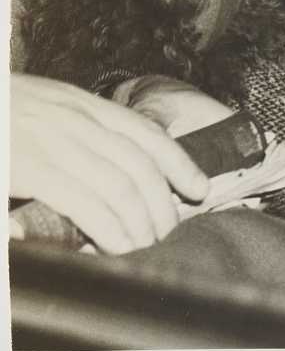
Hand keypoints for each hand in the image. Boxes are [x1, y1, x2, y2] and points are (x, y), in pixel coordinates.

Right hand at [10, 73, 210, 254]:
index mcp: (83, 104)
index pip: (147, 133)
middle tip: (169, 231)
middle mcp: (77, 119)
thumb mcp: (44, 110)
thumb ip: (79, 131)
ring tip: (148, 245)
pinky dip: (110, 226)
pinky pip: (86, 200)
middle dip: (162, 202)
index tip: (199, 187)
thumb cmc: (1, 114)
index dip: (180, 162)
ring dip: (142, 221)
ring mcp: (55, 142)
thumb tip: (117, 164)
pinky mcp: (31, 167)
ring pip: (120, 185)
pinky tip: (119, 245)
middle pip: (141, 164)